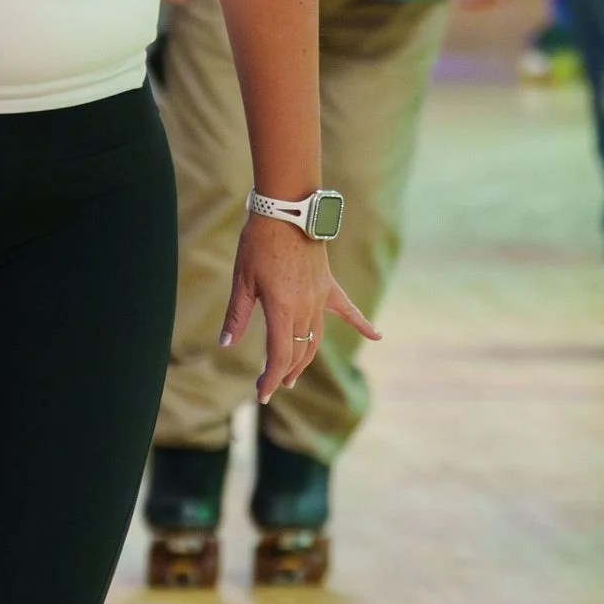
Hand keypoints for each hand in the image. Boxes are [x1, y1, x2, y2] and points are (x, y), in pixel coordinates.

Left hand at [218, 215, 379, 405]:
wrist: (287, 210)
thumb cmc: (258, 242)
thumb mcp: (241, 280)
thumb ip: (236, 315)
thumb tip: (225, 344)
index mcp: (282, 308)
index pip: (279, 355)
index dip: (270, 378)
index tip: (261, 394)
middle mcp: (305, 307)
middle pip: (298, 351)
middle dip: (284, 372)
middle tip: (271, 386)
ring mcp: (320, 297)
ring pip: (316, 337)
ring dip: (305, 358)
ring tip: (293, 374)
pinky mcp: (328, 285)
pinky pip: (347, 309)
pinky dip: (362, 324)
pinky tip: (378, 337)